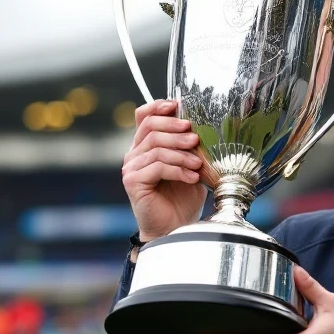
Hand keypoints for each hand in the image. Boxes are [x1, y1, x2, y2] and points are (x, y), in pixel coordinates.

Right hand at [122, 99, 207, 241]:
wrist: (175, 227)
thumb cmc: (183, 198)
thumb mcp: (191, 166)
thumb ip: (190, 148)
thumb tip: (202, 127)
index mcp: (146, 146)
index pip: (144, 116)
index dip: (158, 107)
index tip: (177, 106)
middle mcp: (135, 154)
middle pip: (151, 128)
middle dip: (175, 129)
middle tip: (194, 138)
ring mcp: (131, 168)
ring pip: (156, 148)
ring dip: (181, 153)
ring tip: (198, 163)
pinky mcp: (133, 182)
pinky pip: (157, 167)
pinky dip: (178, 170)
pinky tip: (192, 177)